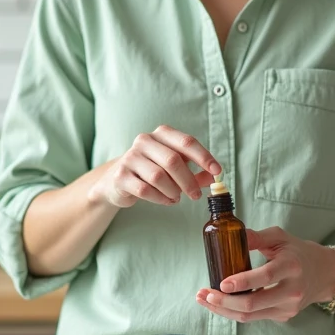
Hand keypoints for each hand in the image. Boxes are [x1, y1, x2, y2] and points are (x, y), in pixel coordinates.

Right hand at [88, 125, 220, 208]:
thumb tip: (215, 178)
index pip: (186, 142)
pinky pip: (145, 190)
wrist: (117, 180)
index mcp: (161, 133)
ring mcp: (130, 157)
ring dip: (173, 191)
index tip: (217, 172)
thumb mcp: (176, 168)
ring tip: (176, 197)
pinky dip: (160, 198)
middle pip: (173, 160)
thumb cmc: (152, 170)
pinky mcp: (121, 176)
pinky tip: (166, 200)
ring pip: (159, 177)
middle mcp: (144, 140)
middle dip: (188, 181)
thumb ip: (196, 172)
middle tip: (196, 195)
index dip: (204, 157)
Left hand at [196, 226, 334, 322]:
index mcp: (292, 266)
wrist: (323, 273)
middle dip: (224, 302)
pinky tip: (220, 303)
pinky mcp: (283, 316)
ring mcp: (288, 307)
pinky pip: (253, 317)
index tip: (222, 282)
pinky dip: (233, 311)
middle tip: (204, 293)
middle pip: (253, 303)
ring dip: (223, 310)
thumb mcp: (279, 237)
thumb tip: (229, 235)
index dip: (242, 282)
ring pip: (250, 315)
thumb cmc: (296, 251)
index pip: (265, 277)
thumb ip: (256, 237)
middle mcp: (292, 290)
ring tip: (205, 299)